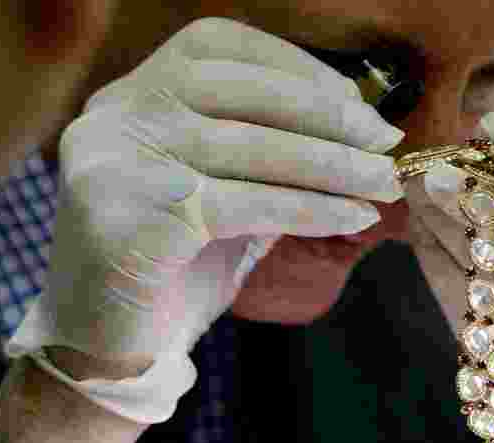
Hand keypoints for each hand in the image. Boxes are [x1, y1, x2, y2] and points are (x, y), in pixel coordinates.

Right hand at [8, 17, 404, 383]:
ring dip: (333, 167)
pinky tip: (354, 217)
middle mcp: (116, 116)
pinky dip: (312, 210)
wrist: (108, 346)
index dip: (293, 66)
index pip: (216, 45)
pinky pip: (246, 205)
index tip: (355, 100)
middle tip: (385, 142)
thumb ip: (265, 156)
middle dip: (325, 116)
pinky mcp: (134, 219)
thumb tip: (357, 135)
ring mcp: (118, 163)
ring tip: (384, 183)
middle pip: (239, 93)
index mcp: (131, 95)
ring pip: (250, 150)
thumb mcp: (219, 193)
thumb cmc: (173, 268)